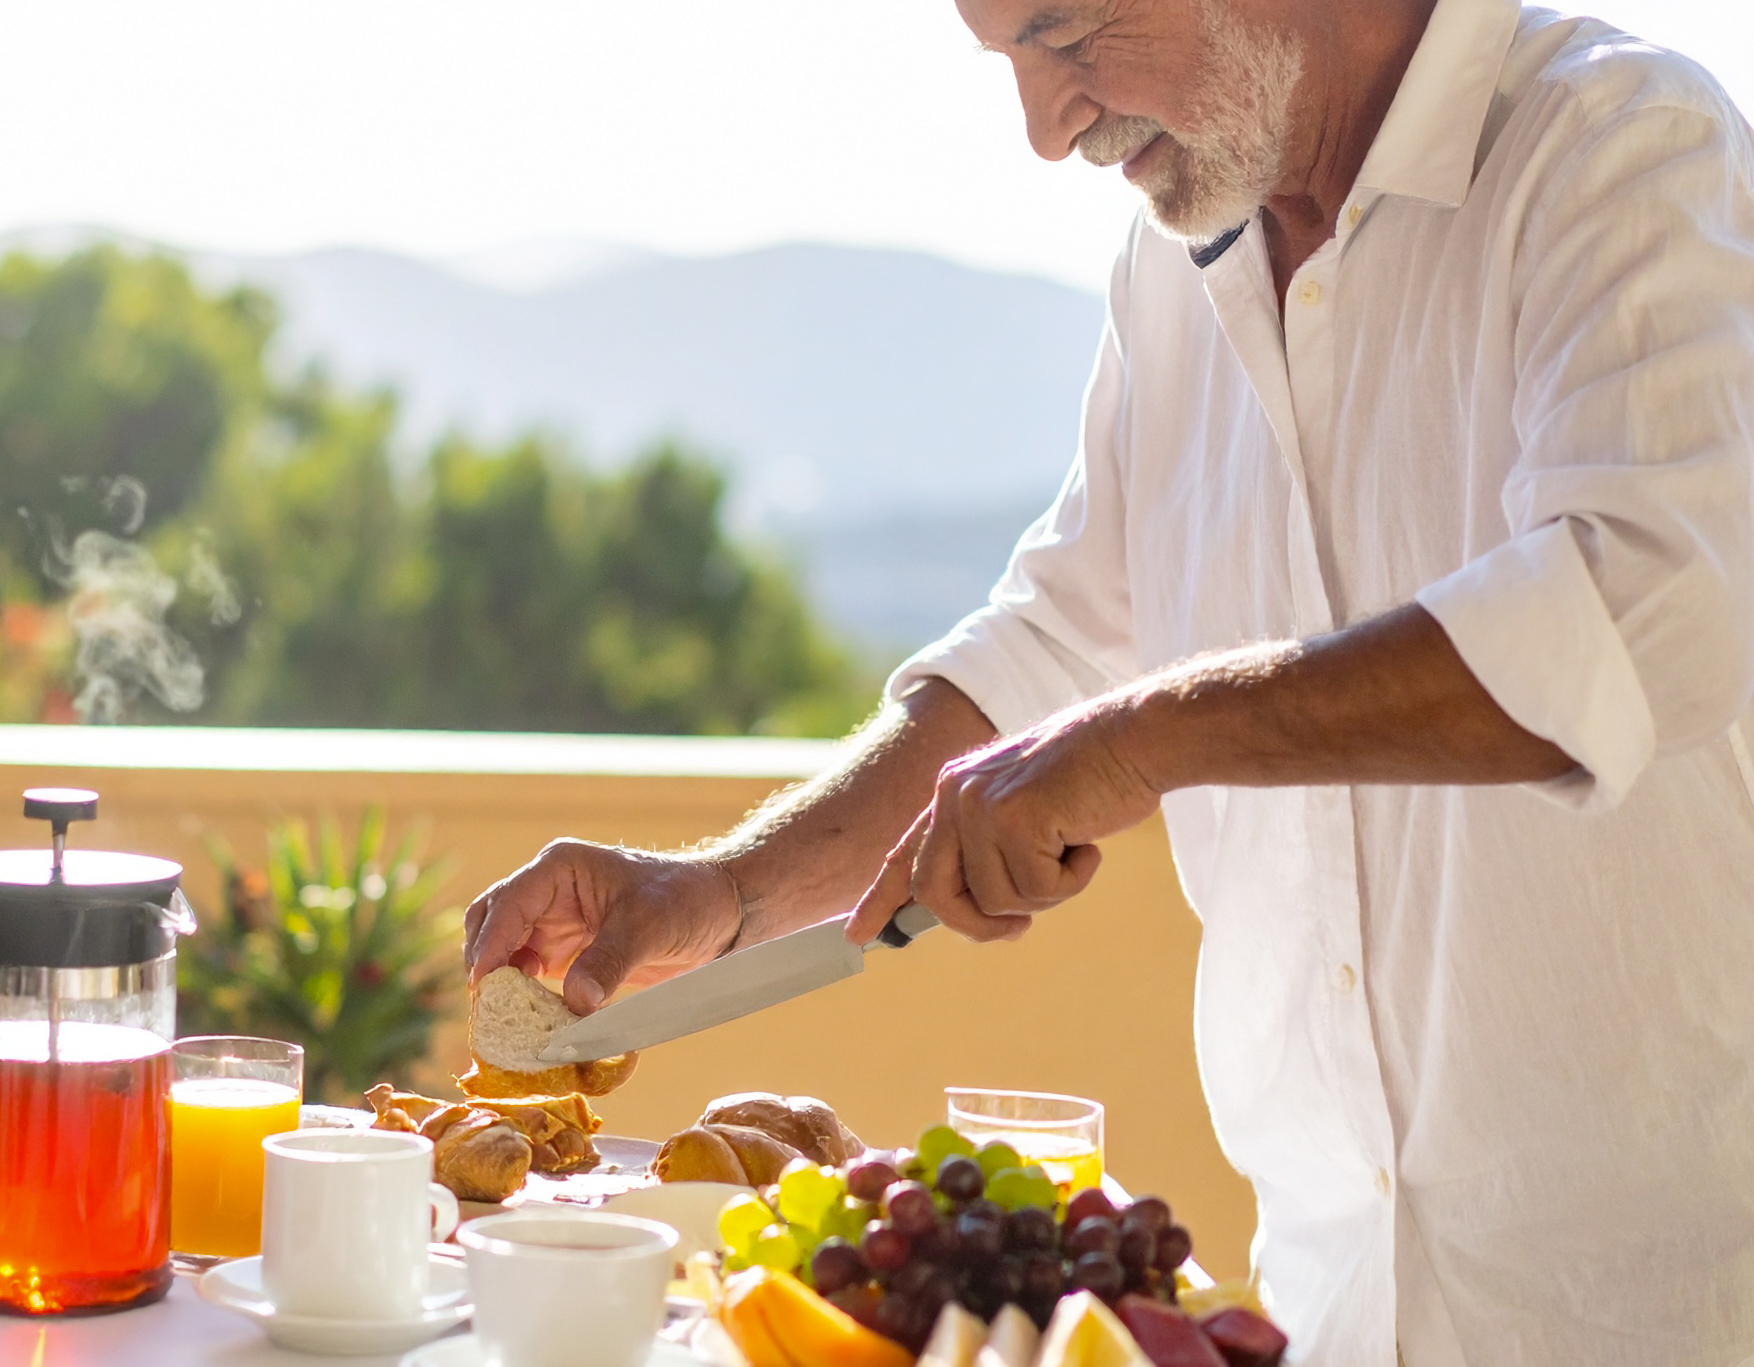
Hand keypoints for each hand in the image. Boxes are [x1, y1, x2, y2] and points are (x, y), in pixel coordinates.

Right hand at [462, 842, 738, 1014]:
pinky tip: (533, 1022)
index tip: (482, 984)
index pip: (508, 904)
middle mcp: (549, 892)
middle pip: (491, 924)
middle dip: (485, 963)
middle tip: (488, 1009)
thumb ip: (609, 961)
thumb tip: (576, 1002)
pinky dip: (525, 998)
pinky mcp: (567, 952)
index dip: (491, 944)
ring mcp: (555, 922)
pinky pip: (530, 974)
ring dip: (501, 984)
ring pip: (505, 952)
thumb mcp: (649, 926)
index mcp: (560, 869)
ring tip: (507, 1021)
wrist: (721, 913)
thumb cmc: (687, 900)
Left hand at [846, 696, 1160, 944]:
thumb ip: (989, 850)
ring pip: (994, 900)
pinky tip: (1087, 842)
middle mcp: (955, 795)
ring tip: (1072, 849)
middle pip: (936, 893)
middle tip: (1018, 929)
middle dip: (976, 925)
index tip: (857, 935)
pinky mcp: (1014, 818)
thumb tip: (976, 915)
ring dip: (1044, 893)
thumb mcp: (1025, 809)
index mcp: (952, 790)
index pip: (905, 853)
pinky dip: (1071, 880)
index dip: (880, 898)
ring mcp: (981, 805)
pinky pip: (1036, 890)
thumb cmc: (1091, 778)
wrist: (1135, 737)